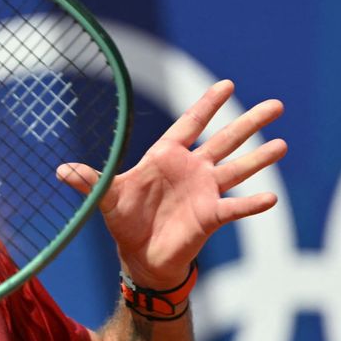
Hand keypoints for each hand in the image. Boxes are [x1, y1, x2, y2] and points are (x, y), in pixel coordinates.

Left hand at [57, 80, 286, 287]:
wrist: (139, 256)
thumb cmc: (126, 221)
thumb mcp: (106, 198)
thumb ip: (89, 181)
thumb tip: (58, 170)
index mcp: (166, 157)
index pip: (190, 125)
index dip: (207, 105)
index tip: (227, 84)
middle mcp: (192, 170)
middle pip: (225, 140)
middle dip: (250, 122)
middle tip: (277, 104)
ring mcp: (205, 192)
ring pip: (238, 168)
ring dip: (260, 157)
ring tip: (283, 144)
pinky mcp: (211, 216)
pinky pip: (235, 207)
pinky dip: (251, 203)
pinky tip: (269, 198)